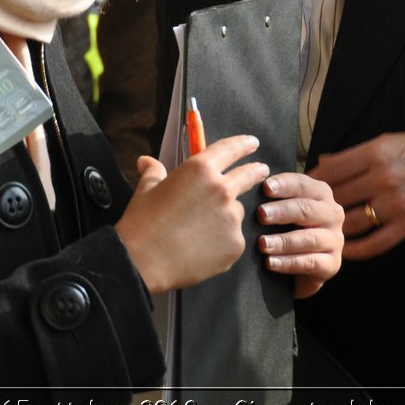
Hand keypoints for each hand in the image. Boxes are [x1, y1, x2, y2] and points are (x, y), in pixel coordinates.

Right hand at [115, 135, 267, 293]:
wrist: (143, 262)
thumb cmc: (142, 223)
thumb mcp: (146, 189)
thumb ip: (154, 171)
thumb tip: (146, 161)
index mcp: (200, 170)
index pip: (230, 149)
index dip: (243, 144)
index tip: (252, 143)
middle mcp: (221, 190)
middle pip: (248, 175)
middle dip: (256, 171)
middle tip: (261, 171)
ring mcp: (231, 218)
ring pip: (237, 211)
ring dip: (228, 214)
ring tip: (203, 228)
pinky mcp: (235, 244)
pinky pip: (233, 238)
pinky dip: (223, 240)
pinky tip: (203, 247)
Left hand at [256, 173, 343, 297]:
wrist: (300, 268)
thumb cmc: (287, 229)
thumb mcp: (283, 210)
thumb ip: (273, 197)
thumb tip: (248, 182)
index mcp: (321, 194)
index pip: (302, 184)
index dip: (284, 185)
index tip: (265, 187)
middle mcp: (332, 214)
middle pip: (306, 209)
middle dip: (282, 212)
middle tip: (261, 215)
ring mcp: (335, 240)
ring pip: (309, 238)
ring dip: (284, 241)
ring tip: (262, 244)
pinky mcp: (333, 264)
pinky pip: (310, 263)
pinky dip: (289, 262)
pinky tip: (270, 262)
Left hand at [309, 132, 404, 259]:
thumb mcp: (389, 142)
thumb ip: (355, 155)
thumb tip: (324, 163)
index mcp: (375, 153)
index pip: (331, 171)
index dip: (311, 182)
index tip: (302, 190)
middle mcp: (382, 178)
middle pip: (336, 198)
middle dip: (317, 207)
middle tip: (304, 214)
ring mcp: (395, 204)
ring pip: (351, 222)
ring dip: (334, 229)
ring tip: (321, 232)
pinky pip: (374, 243)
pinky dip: (357, 249)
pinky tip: (346, 249)